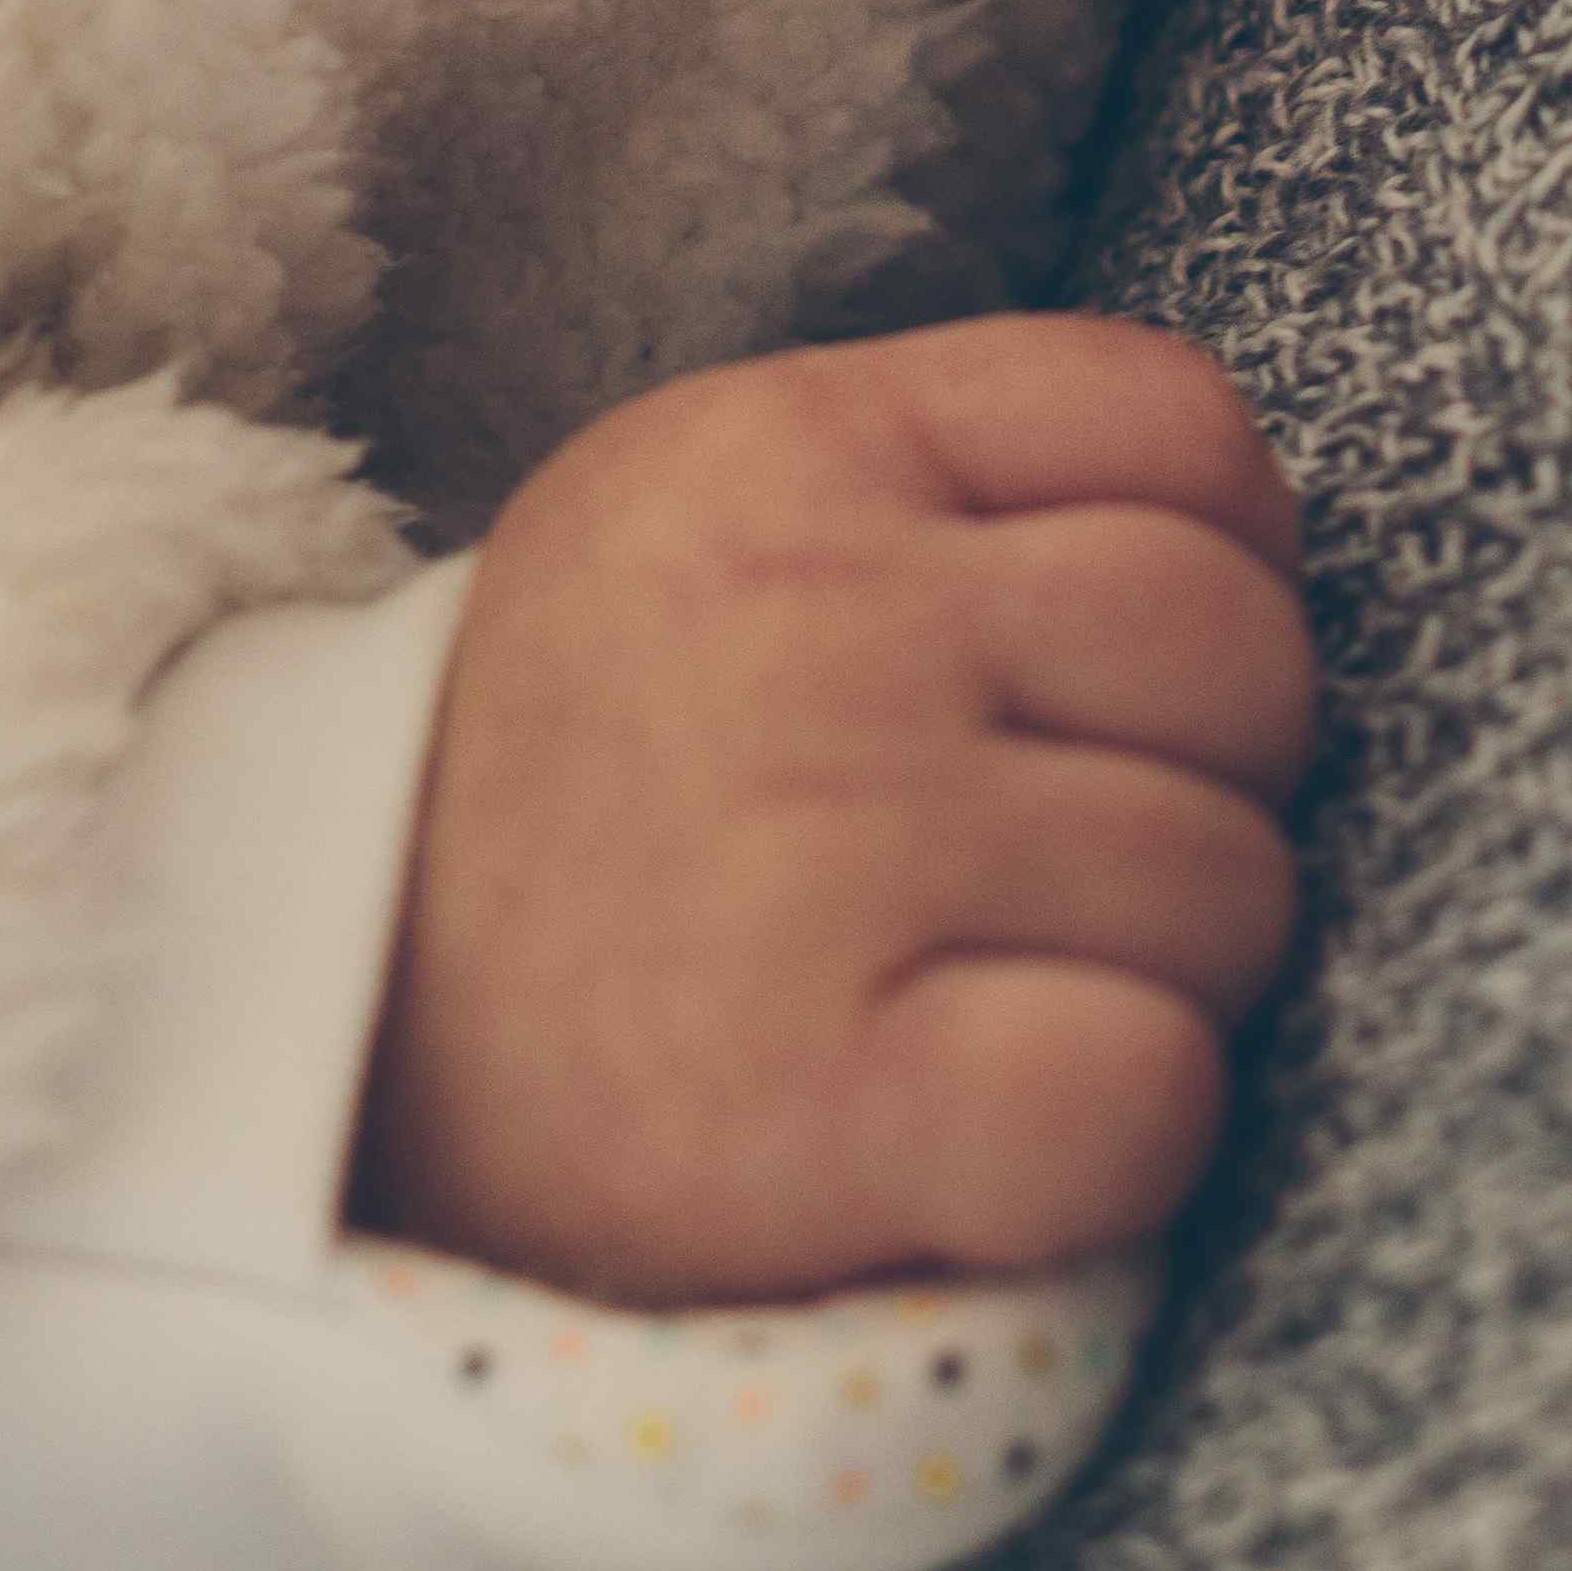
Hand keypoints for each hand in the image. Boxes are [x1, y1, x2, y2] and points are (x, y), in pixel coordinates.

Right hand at [353, 321, 1322, 1303]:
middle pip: (1247, 659)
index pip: (1186, 430)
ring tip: (978, 1004)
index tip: (1098, 692)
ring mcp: (812, 855)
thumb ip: (954, 499)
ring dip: (1164, 980)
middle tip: (1035, 881)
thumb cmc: (589, 811)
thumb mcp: (704, 541)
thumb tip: (1265, 559)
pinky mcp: (825, 1106)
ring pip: (1235, 886)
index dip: (1212, 575)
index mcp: (770, 448)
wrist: (306, 1076)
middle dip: (1201, 786)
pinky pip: (1154, 1090)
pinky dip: (1123, 1140)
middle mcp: (794, 621)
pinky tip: (989, 1136)